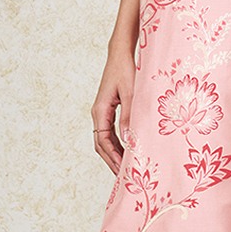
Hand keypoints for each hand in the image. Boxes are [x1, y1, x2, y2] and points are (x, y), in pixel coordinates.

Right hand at [92, 48, 135, 174]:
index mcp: (100, 111)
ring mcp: (102, 112)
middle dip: (112, 161)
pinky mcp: (108, 109)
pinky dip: (117, 144)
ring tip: (126, 168)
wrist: (120, 54)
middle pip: (101, 144)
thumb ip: (130, 117)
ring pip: (105, 140)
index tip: (123, 170)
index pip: (103, 141)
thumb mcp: (132, 94)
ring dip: (114, 154)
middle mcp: (98, 113)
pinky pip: (110, 132)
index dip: (113, 157)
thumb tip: (130, 140)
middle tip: (124, 177)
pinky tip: (127, 150)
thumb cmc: (126, 70)